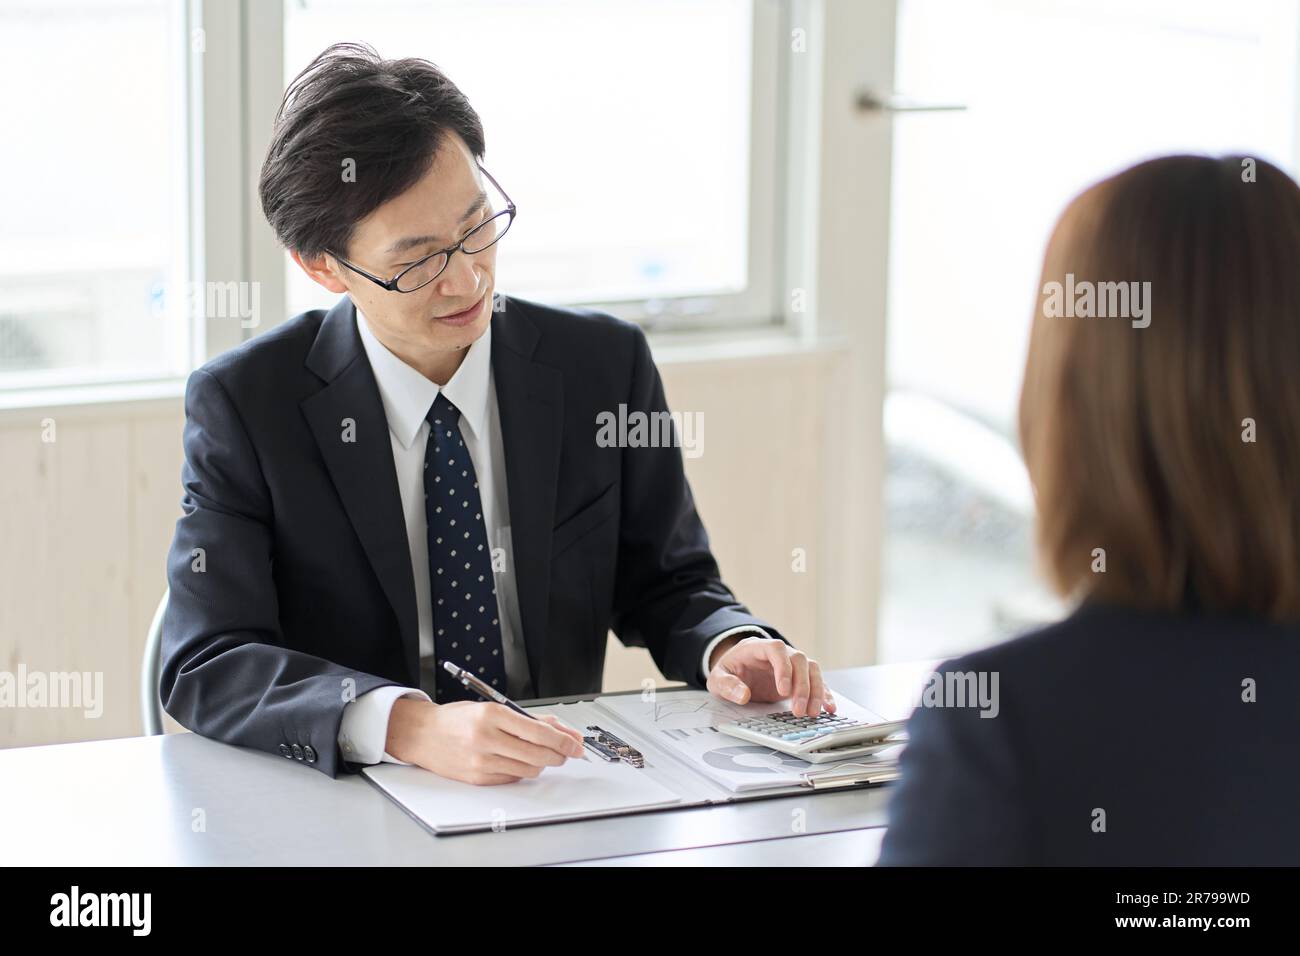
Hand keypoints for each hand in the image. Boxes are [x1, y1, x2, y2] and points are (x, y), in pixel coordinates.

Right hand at [384, 698, 585, 784]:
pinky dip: (523, 771)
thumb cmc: (457, 719)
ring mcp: (481, 761)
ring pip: (529, 769)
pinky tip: (520, 761)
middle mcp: (486, 739)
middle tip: (568, 752)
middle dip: (560, 754)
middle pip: (538, 754)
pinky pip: (513, 778)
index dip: (563, 740)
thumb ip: (528, 718)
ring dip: (543, 763)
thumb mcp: (492, 708)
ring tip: (542, 755)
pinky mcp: (478, 778)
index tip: (576, 743)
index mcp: (492, 715)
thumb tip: (559, 729)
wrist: (422, 735)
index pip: (539, 732)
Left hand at [706, 635, 835, 716]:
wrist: (736, 668)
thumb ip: (727, 685)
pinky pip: (816, 681)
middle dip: (802, 686)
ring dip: (816, 691)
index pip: (776, 650)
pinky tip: (828, 708)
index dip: (783, 668)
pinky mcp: (798, 677)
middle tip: (799, 710)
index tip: (783, 691)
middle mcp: (779, 653)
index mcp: (758, 647)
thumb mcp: (717, 677)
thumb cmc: (729, 670)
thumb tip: (743, 696)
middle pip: (799, 660)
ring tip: (812, 713)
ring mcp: (791, 664)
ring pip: (811, 669)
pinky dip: (824, 693)